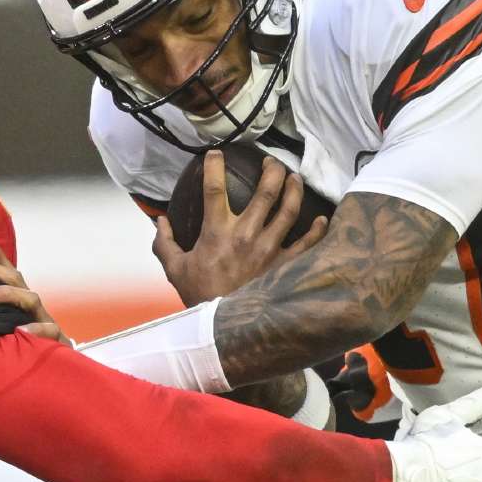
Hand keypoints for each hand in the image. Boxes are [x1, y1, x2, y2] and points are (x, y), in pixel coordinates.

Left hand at [0, 238, 70, 345]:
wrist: (56, 374)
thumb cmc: (25, 351)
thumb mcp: (3, 333)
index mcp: (20, 304)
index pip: (9, 274)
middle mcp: (32, 308)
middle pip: (16, 279)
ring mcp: (45, 321)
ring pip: (31, 299)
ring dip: (8, 293)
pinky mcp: (56, 340)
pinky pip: (48, 331)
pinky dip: (36, 329)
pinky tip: (20, 331)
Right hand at [153, 150, 327, 305]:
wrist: (222, 328)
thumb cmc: (199, 296)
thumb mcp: (174, 269)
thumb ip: (164, 242)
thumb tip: (159, 221)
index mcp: (217, 232)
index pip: (214, 189)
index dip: (214, 166)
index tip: (216, 153)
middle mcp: (246, 235)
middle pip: (265, 192)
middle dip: (271, 170)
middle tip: (272, 162)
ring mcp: (268, 249)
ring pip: (289, 211)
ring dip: (294, 189)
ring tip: (294, 178)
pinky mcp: (284, 266)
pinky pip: (307, 244)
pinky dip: (317, 230)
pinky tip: (321, 219)